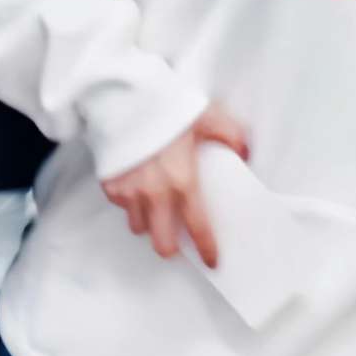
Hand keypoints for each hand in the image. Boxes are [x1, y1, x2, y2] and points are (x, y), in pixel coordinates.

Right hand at [101, 103, 248, 266]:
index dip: (206, 247)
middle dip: (171, 246)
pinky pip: (120, 206)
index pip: (197, 225)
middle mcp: (154, 192)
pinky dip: (129, 203)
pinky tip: (137, 188)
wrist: (123, 95)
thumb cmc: (165, 104)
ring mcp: (128, 191)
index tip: (212, 260)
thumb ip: (231, 135)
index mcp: (181, 179)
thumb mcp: (207, 114)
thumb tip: (245, 153)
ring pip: (138, 226)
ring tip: (157, 208)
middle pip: (161, 244)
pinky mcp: (109, 184)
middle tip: (178, 239)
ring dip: (149, 222)